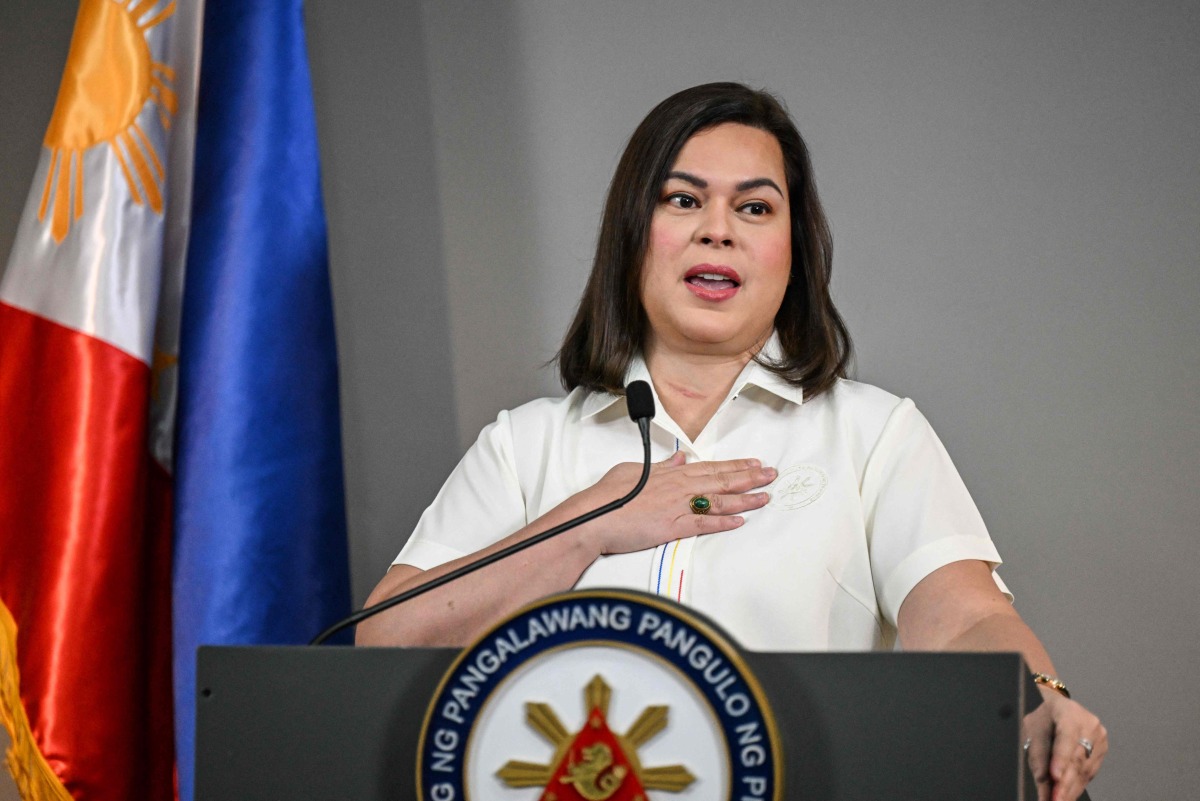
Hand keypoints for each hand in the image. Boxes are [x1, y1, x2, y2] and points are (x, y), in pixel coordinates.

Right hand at [580, 451, 775, 555]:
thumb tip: (677, 459)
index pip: (710, 467)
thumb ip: (659, 466)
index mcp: (670, 474)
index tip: (754, 463)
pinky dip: (722, 522)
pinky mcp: (672, 527)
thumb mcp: (633, 471)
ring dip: (744, 499)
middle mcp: (678, 488)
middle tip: (772, 474)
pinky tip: (740, 521)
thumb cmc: (607, 495)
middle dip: (749, 477)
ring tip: (765, 497)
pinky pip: (703, 524)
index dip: (734, 465)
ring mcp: (677, 507)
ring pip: (718, 501)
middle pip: (721, 481)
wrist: (592, 517)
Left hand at [1023, 688, 1107, 800]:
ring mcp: (1099, 739)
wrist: (1059, 709)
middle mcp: (1090, 725)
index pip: (1066, 738)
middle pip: (1077, 758)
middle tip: (1054, 800)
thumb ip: (1037, 753)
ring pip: (1084, 770)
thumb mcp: (1032, 729)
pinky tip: (1066, 796)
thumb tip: (1043, 781)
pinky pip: (1088, 773)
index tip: (1054, 777)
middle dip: (1064, 783)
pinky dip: (1076, 786)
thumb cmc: (1044, 717)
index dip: (1060, 759)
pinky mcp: (1102, 752)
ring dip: (1070, 789)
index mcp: (1069, 712)